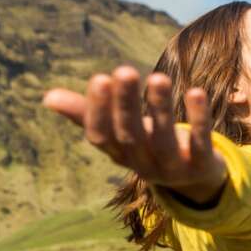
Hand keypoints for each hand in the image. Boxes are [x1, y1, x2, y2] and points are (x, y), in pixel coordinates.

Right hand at [41, 66, 227, 202]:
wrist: (196, 179)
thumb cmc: (150, 144)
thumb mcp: (121, 131)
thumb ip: (88, 114)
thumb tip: (47, 97)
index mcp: (119, 153)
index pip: (101, 135)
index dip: (98, 111)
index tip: (99, 78)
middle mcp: (143, 164)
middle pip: (131, 135)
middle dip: (127, 105)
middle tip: (124, 71)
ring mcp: (173, 168)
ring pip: (164, 140)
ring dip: (161, 108)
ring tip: (159, 77)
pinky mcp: (202, 166)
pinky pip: (201, 144)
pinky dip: (199, 120)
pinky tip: (196, 92)